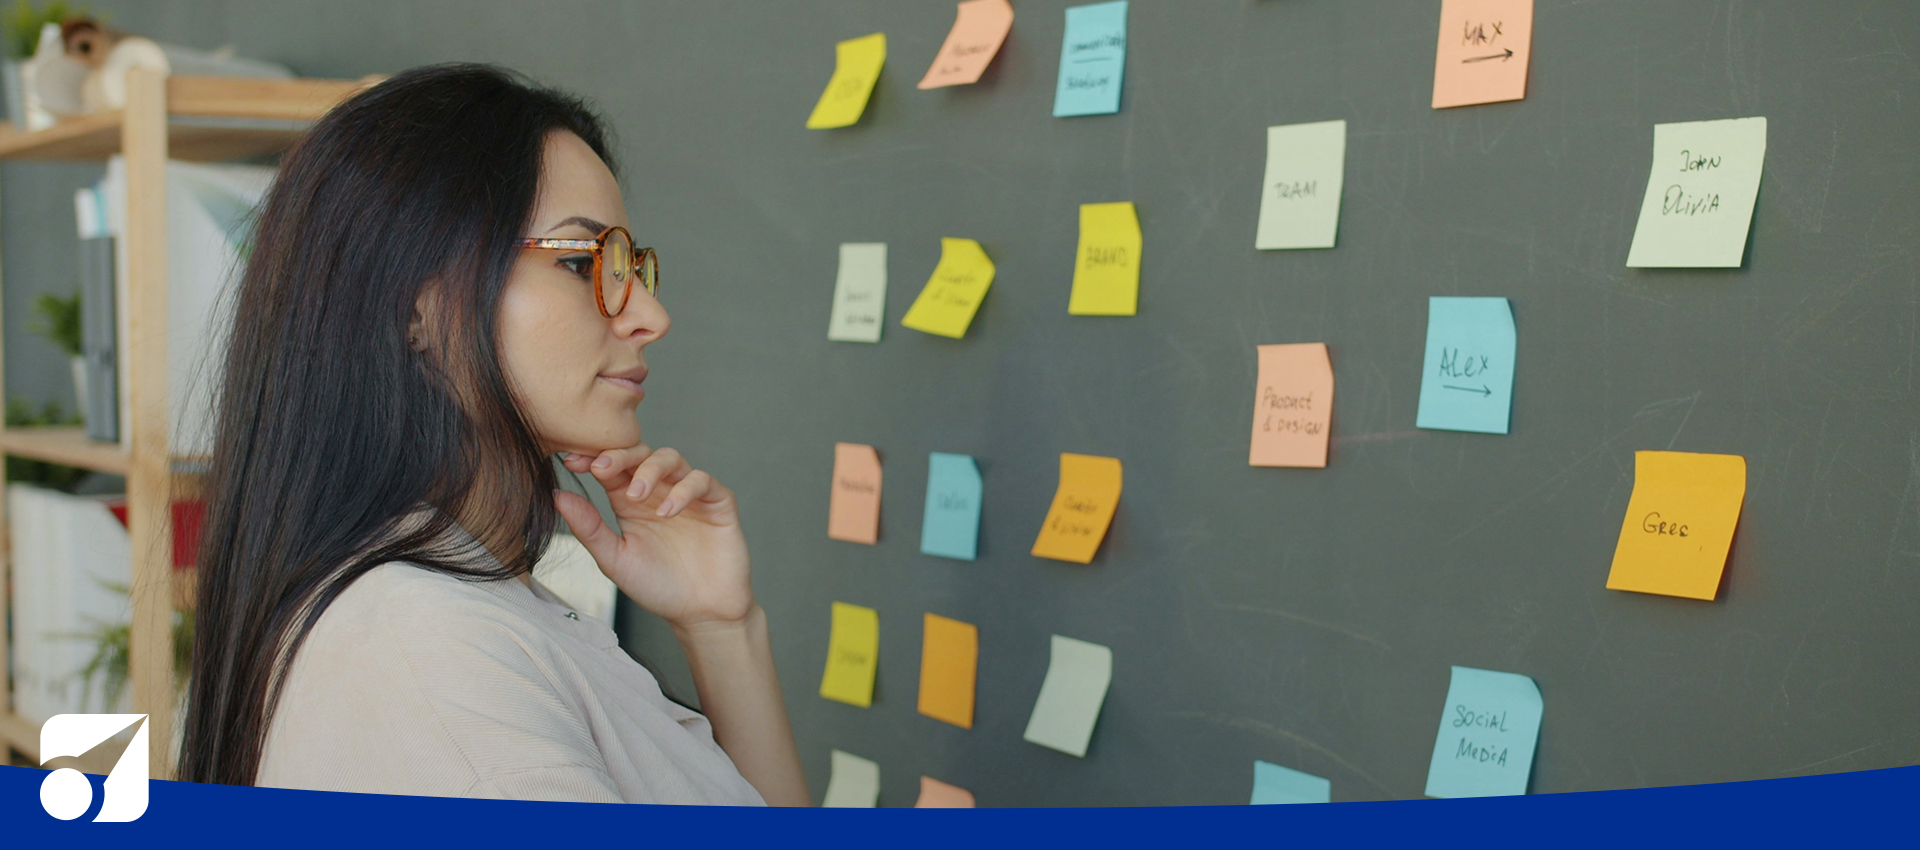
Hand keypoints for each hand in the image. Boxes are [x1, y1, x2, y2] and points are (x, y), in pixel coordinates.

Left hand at [553, 443, 753, 630]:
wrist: (700, 613)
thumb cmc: (657, 587)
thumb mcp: (615, 560)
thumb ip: (589, 528)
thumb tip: (558, 496)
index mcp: (629, 501)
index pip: (611, 467)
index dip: (592, 458)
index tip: (572, 461)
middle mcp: (658, 492)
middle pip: (640, 453)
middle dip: (619, 455)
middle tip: (602, 468)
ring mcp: (688, 495)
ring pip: (670, 458)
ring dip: (650, 469)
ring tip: (636, 494)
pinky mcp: (717, 503)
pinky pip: (702, 481)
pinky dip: (684, 489)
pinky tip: (667, 510)